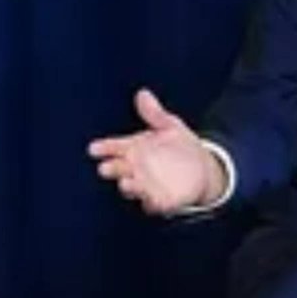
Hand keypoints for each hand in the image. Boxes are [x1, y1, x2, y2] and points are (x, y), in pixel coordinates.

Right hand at [87, 88, 226, 214]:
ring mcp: (146, 185)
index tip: (94, 149)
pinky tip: (151, 200)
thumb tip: (143, 93)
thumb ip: (155, 113)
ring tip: (126, 184)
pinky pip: (153, 204)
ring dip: (128, 187)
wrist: (202, 168)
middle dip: (111, 169)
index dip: (103, 148)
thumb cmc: (179, 145)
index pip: (114, 147)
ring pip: (131, 188)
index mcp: (134, 148)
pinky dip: (151, 203)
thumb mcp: (169, 126)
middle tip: (105, 168)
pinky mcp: (160, 200)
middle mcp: (135, 168)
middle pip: (117, 169)